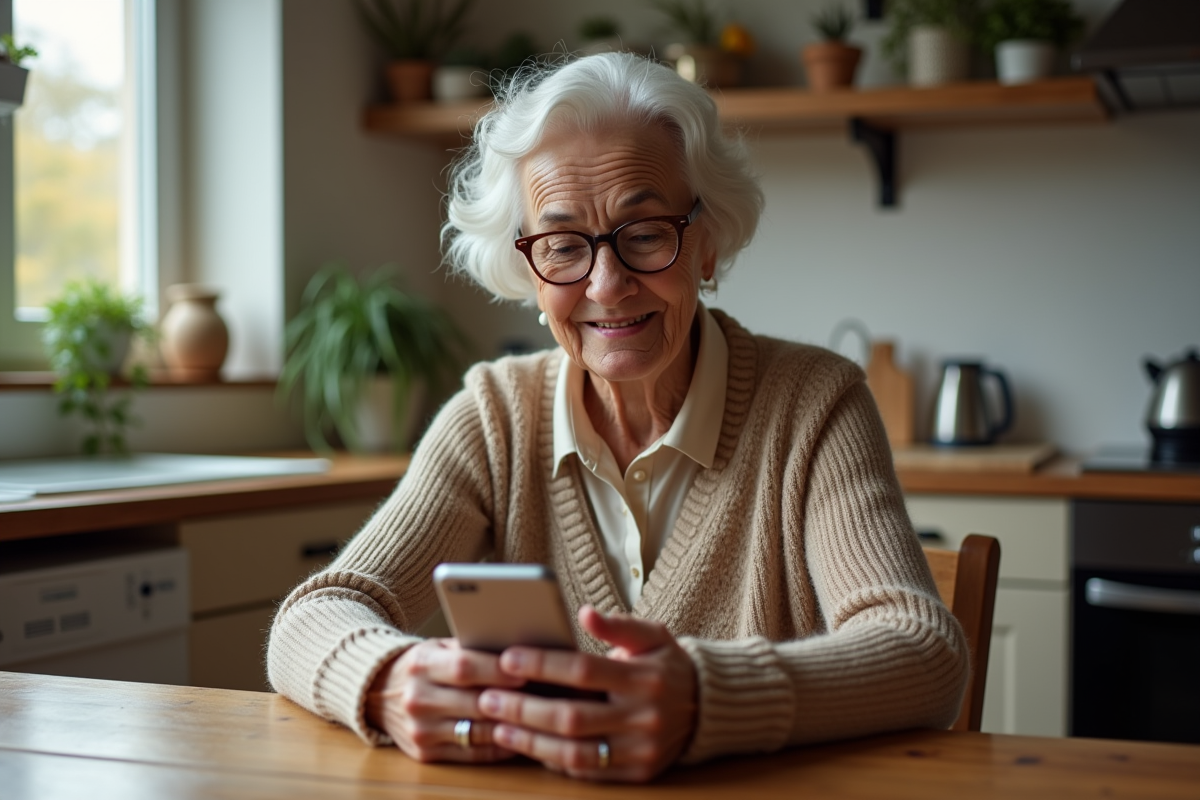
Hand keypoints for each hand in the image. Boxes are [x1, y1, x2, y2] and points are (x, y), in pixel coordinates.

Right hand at [365, 638, 525, 762]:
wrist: (379, 693)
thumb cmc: (424, 665)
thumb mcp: (439, 647)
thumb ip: (470, 649)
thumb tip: (518, 652)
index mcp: (420, 664)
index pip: (464, 667)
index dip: (497, 670)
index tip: (527, 671)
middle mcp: (416, 698)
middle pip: (474, 702)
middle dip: (512, 700)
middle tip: (544, 697)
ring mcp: (420, 730)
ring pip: (477, 731)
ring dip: (511, 725)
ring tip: (539, 717)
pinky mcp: (425, 754)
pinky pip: (473, 753)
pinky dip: (500, 746)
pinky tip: (520, 736)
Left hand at [477, 606, 697, 782]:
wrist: (708, 707)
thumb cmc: (667, 664)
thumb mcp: (653, 635)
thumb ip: (618, 625)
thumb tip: (584, 613)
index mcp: (645, 677)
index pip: (583, 671)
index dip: (542, 664)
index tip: (507, 658)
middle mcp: (644, 716)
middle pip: (572, 717)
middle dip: (524, 708)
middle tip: (488, 698)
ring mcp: (642, 750)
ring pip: (575, 753)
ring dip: (530, 742)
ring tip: (498, 727)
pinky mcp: (639, 774)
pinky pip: (589, 773)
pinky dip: (555, 762)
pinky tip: (528, 747)